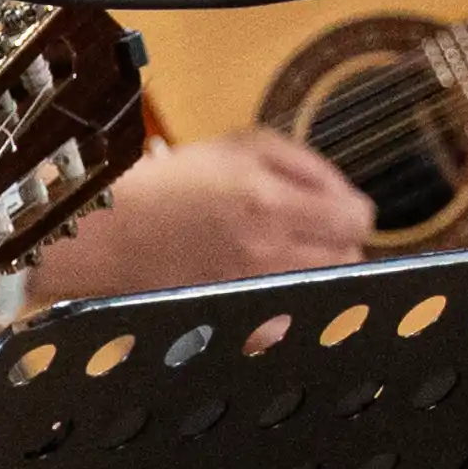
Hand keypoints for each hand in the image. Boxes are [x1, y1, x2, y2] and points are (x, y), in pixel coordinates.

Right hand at [25, 124, 373, 297]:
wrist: (110, 233)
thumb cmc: (173, 181)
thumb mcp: (240, 144)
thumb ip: (304, 162)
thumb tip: (342, 193)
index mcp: (272, 203)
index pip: (357, 219)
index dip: (351, 210)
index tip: (332, 209)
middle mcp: (270, 254)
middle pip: (348, 259)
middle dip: (335, 242)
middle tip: (306, 232)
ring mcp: (255, 292)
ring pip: (323, 291)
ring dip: (315, 272)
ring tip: (283, 258)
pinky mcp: (237, 321)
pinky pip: (290, 324)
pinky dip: (289, 308)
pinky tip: (266, 289)